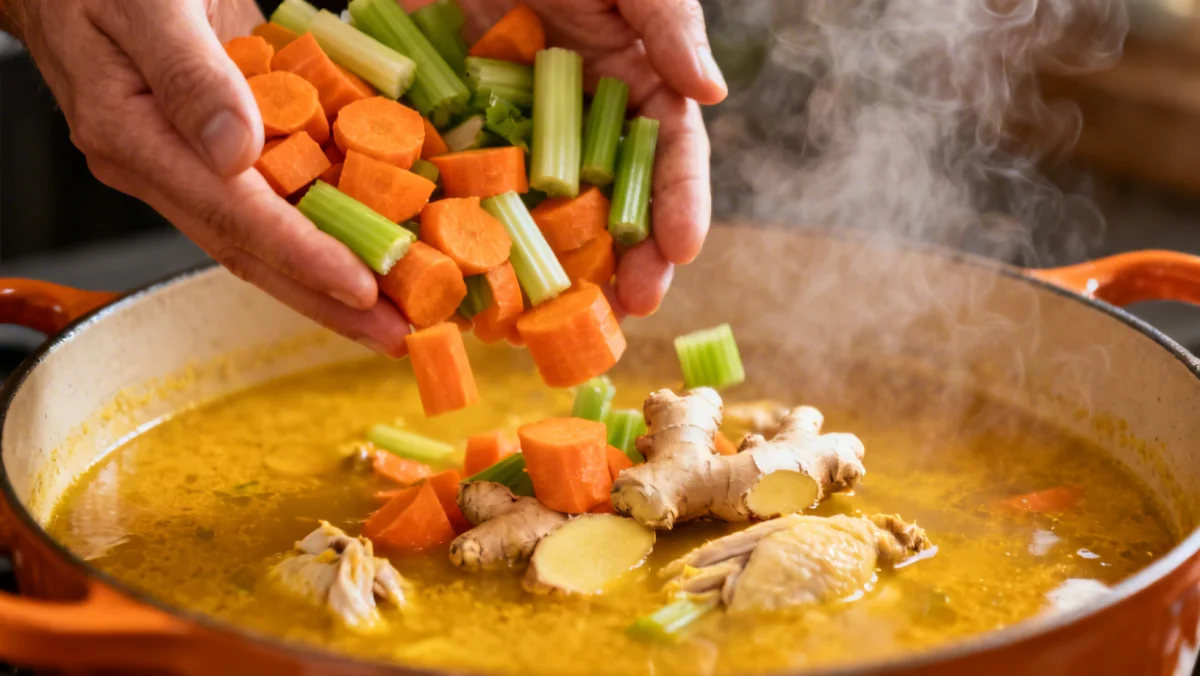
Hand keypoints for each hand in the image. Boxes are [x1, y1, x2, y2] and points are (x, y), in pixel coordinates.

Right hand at [6, 0, 411, 355]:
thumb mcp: (145, 4)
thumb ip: (188, 75)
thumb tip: (235, 153)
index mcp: (134, 136)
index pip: (231, 215)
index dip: (302, 256)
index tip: (362, 289)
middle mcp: (164, 166)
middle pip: (254, 250)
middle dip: (328, 299)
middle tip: (398, 335)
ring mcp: (193, 161)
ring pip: (271, 234)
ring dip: (335, 276)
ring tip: (401, 310)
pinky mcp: (221, 147)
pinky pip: (282, 192)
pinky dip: (332, 221)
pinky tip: (382, 242)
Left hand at [459, 0, 726, 316]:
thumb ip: (667, 23)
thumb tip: (711, 93)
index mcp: (638, 87)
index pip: (673, 157)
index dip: (682, 205)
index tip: (681, 251)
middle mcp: (588, 126)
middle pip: (619, 206)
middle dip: (631, 261)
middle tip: (631, 309)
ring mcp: (526, 138)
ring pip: (551, 217)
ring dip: (560, 273)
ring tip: (565, 317)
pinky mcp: (467, 140)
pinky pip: (477, 197)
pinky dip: (482, 241)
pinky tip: (480, 284)